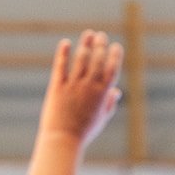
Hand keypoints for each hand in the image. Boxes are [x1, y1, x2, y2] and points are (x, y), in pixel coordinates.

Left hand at [38, 30, 123, 147]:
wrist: (63, 140)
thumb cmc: (84, 132)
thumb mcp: (101, 119)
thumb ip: (109, 103)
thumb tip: (116, 91)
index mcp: (103, 93)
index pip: (113, 68)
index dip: (115, 54)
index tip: (115, 46)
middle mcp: (89, 86)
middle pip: (98, 59)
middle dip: (101, 44)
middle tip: (101, 36)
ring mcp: (73, 86)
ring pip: (81, 59)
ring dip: (85, 44)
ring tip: (88, 34)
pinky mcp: (57, 87)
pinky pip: (61, 66)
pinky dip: (63, 53)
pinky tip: (65, 43)